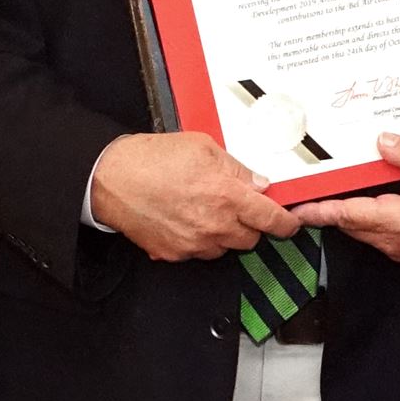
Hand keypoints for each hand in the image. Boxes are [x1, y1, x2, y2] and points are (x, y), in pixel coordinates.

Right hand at [89, 132, 300, 260]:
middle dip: (249, 224)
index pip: (271, 219)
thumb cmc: (151, 158)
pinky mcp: (174, 254)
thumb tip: (258, 184)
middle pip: (251, 239)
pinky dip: (197, 240)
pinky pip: (198, 252)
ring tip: (202, 210)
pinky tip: (183, 220)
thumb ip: (236, 168)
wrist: (110, 178)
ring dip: (223, 233)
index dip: (286, 224)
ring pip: (225, 248)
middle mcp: (214, 225)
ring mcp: (194, 244)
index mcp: (226, 196)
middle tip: (234, 206)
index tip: (289, 223)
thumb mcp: (202, 147)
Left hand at [289, 133, 399, 266]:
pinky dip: (365, 213)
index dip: (318, 210)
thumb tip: (380, 141)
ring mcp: (397, 247)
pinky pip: (376, 230)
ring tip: (334, 185)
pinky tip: (368, 193)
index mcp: (399, 221)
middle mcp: (393, 240)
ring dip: (346, 209)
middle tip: (307, 187)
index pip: (347, 214)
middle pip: (348, 221)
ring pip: (360, 227)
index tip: (295, 206)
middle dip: (326, 206)